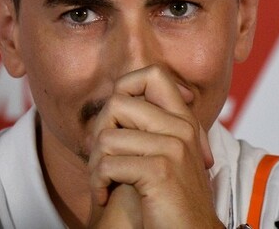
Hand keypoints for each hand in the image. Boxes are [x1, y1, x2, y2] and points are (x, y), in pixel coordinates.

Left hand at [87, 65, 222, 227]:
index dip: (126, 86)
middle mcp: (181, 128)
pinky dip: (98, 183)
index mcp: (183, 121)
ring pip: (107, 136)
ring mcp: (173, 147)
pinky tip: (105, 196)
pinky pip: (108, 164)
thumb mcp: (164, 157)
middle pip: (117, 103)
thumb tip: (115, 101)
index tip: (117, 120)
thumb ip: (148, 128)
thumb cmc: (169, 202)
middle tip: (102, 161)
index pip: (153, 75)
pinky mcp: (160, 170)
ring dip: (96, 165)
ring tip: (103, 182)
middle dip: (99, 133)